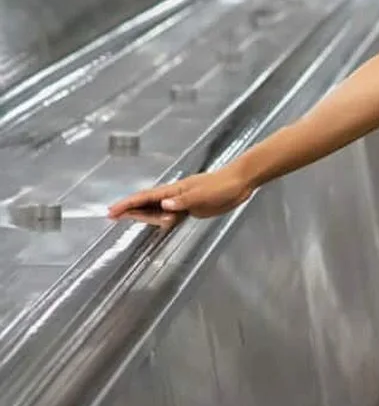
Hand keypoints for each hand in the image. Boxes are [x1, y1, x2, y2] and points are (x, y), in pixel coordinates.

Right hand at [106, 163, 253, 230]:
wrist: (239, 183)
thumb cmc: (222, 186)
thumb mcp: (203, 194)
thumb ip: (184, 201)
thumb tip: (164, 205)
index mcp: (174, 190)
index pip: (145, 198)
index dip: (128, 204)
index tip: (113, 211)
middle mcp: (174, 196)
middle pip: (147, 205)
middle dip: (129, 210)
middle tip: (111, 216)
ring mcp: (182, 202)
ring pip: (157, 210)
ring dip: (143, 216)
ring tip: (124, 218)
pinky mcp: (191, 208)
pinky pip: (170, 214)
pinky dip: (160, 219)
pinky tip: (155, 222)